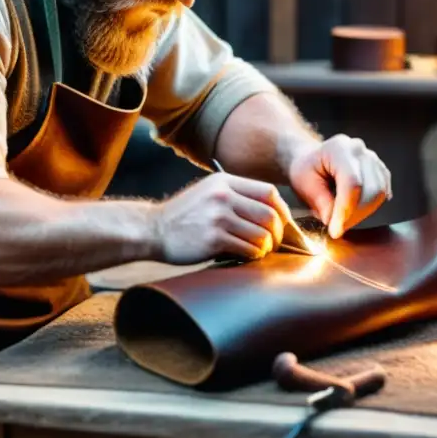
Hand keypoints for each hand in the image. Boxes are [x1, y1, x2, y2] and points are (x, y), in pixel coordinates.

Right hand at [152, 173, 291, 264]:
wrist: (153, 229)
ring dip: (266, 246)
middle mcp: (223, 196)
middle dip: (278, 232)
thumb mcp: (209, 192)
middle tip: (274, 242)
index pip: (268, 192)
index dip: (282, 209)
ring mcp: (218, 217)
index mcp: (225, 181)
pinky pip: (248, 249)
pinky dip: (254, 255)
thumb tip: (272, 214)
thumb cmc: (185, 215)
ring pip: (261, 234)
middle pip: (269, 214)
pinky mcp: (214, 239)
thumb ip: (236, 196)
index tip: (283, 223)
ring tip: (260, 250)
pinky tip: (248, 255)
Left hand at [287, 134, 391, 238]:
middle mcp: (360, 150)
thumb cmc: (306, 170)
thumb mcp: (303, 185)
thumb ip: (319, 201)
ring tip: (342, 218)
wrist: (312, 161)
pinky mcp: (380, 171)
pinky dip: (369, 207)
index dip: (345, 210)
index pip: (352, 183)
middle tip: (337, 228)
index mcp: (339, 149)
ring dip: (362, 213)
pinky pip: (382, 194)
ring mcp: (373, 159)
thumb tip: (333, 220)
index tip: (335, 230)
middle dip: (354, 215)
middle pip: (371, 189)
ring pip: (379, 193)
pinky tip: (352, 210)